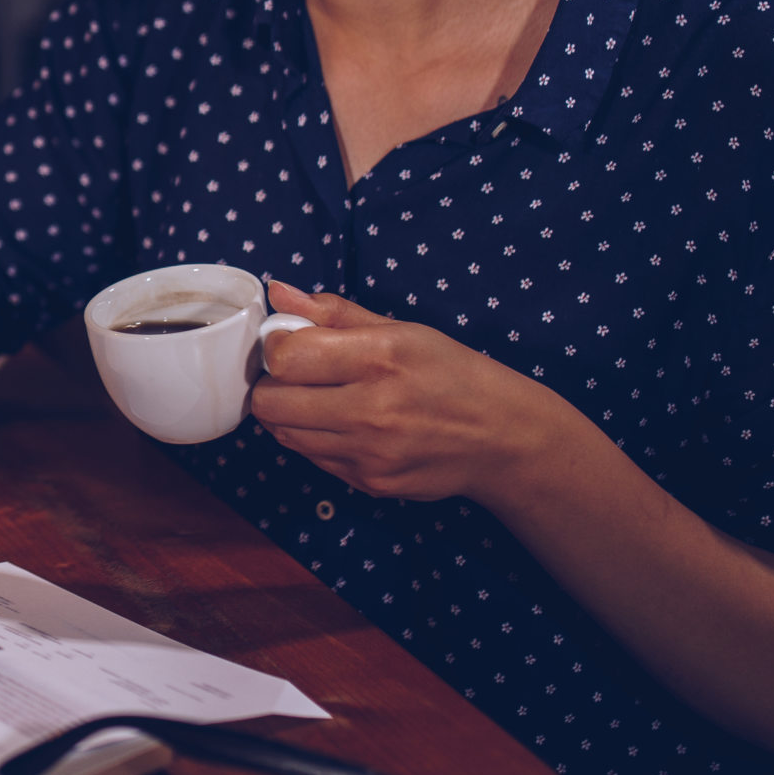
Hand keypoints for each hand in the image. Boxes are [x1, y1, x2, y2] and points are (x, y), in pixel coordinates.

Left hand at [245, 282, 584, 502]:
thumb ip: (334, 313)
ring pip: (284, 435)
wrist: (501, 438)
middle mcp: (372, 410)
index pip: (287, 357)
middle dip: (272, 384)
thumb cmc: (452, 374)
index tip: (289, 343)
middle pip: (272, 403)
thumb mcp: (403, 330)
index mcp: (381, 358)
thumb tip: (279, 292)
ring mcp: (370, 453)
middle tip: (294, 374)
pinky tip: (339, 423)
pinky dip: (312, 438)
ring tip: (315, 397)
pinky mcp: (370, 483)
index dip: (276, 348)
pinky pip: (312, 458)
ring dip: (287, 414)